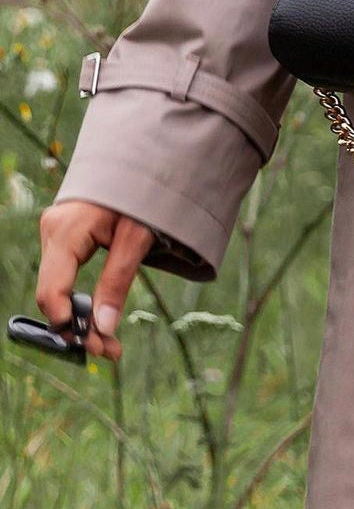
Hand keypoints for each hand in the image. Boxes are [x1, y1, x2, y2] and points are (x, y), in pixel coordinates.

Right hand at [37, 200, 154, 361]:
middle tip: (110, 351)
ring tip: (108, 343)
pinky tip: (96, 318)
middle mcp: (52, 230)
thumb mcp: (137, 235)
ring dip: (80, 316)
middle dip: (78, 326)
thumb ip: (118, 280)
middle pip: (52, 293)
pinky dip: (78, 298)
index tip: (93, 346)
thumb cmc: (143, 191)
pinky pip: (63, 275)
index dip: (68, 322)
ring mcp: (55, 232)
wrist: (146, 157)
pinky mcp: (63, 236)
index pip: (52, 289)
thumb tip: (103, 329)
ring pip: (57, 288)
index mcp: (66, 229)